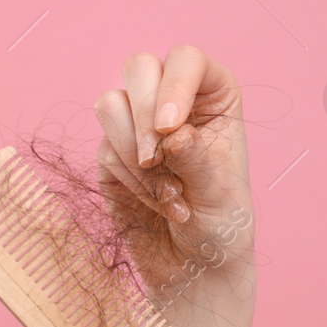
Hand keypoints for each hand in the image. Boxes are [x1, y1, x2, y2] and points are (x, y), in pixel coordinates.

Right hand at [92, 46, 256, 302]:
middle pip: (139, 67)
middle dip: (143, 115)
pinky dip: (130, 179)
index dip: (174, 86)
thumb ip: (197, 159)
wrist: (194, 266)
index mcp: (214, 96)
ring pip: (110, 104)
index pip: (187, 60)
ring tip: (170, 193)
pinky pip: (104, 148)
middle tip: (157, 159)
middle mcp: (175, 100)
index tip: (172, 128)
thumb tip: (173, 133)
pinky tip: (157, 203)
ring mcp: (138, 123)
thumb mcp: (220, 193)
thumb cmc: (222, 225)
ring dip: (134, 152)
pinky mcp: (111, 152)